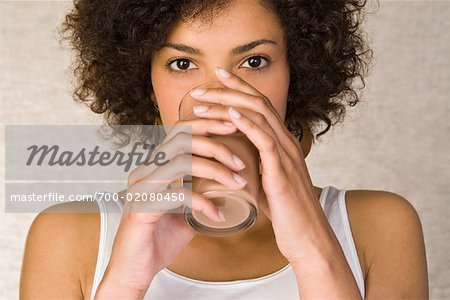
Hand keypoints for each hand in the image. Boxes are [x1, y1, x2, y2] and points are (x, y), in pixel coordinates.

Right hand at [97, 116, 248, 294]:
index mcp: (155, 167)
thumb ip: (202, 195)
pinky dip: (204, 202)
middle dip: (215, 144)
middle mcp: (146, 171)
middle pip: (182, 139)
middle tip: (241, 161)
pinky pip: (178, 194)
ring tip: (237, 183)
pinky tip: (219, 215)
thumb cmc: (159, 239)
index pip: (180, 131)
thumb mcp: (186, 212)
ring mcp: (142, 188)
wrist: (134, 270)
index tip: (234, 128)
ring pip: (181, 162)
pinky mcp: (143, 207)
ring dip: (215, 170)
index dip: (207, 124)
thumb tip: (230, 188)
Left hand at [188, 67, 336, 262]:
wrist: (307, 237)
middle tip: (199, 89)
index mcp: (282, 143)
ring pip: (260, 116)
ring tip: (203, 101)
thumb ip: (255, 167)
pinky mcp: (282, 171)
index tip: (216, 78)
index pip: (261, 105)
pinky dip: (247, 124)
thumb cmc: (285, 212)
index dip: (239, 87)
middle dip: (227, 90)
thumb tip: (233, 161)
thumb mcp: (267, 182)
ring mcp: (286, 155)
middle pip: (258, 103)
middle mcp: (287, 142)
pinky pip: (265, 140)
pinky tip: (230, 115)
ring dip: (228, 104)